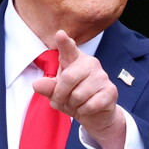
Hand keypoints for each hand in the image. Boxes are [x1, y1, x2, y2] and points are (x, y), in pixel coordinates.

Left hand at [33, 30, 126, 148]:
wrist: (95, 114)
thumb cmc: (73, 98)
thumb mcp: (56, 93)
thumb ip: (47, 87)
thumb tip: (37, 84)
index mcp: (74, 60)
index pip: (68, 49)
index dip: (64, 42)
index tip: (60, 35)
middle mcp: (90, 63)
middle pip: (68, 77)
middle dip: (60, 95)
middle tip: (61, 102)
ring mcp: (102, 76)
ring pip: (78, 95)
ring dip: (72, 106)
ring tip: (76, 105)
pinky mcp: (110, 90)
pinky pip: (90, 105)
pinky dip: (83, 111)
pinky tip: (87, 108)